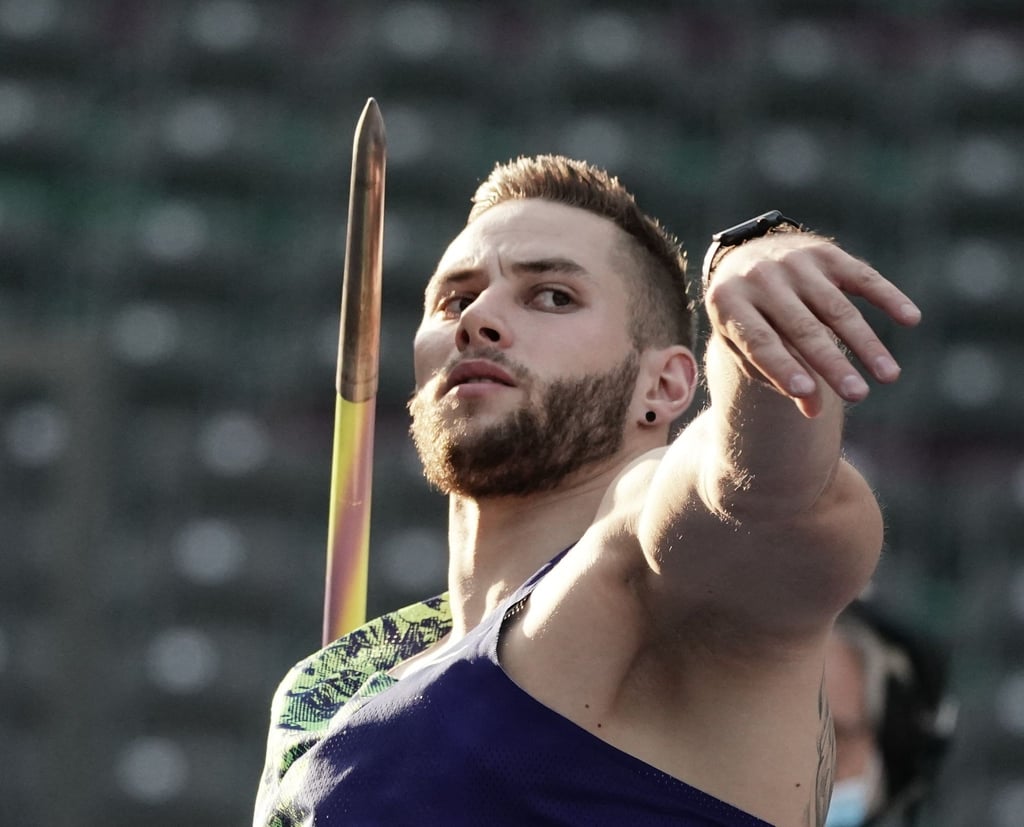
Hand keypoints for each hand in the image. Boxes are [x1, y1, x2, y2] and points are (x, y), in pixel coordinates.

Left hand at [703, 233, 920, 417]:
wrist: (745, 259)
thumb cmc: (747, 317)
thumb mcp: (744, 346)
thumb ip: (774, 375)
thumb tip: (813, 411)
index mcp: (729, 303)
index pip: (760, 341)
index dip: (783, 368)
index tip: (807, 395)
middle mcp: (759, 277)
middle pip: (802, 328)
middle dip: (832, 364)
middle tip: (858, 395)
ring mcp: (794, 261)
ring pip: (836, 308)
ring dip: (866, 343)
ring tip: (888, 376)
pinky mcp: (825, 253)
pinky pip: (862, 277)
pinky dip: (887, 297)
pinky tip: (910, 318)